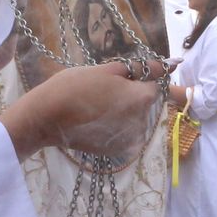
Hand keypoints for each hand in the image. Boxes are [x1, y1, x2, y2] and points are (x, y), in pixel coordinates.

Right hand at [0, 62, 159, 158]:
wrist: (47, 117)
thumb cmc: (75, 87)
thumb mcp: (107, 70)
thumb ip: (140, 68)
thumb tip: (169, 65)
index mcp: (143, 98)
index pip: (154, 84)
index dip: (139, 79)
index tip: (121, 78)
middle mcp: (142, 121)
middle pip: (145, 104)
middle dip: (131, 96)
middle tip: (103, 90)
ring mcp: (130, 139)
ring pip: (135, 120)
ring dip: (124, 113)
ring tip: (97, 106)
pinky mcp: (118, 151)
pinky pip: (124, 134)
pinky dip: (115, 127)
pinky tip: (95, 121)